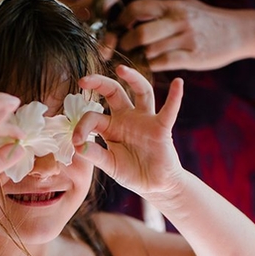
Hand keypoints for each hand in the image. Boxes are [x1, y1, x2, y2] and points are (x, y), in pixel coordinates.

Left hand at [72, 65, 183, 196]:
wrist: (154, 185)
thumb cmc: (131, 172)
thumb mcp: (110, 164)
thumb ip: (95, 155)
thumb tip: (78, 146)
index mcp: (111, 126)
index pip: (93, 117)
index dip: (82, 127)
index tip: (76, 141)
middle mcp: (127, 118)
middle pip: (113, 92)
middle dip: (99, 82)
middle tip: (83, 79)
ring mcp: (145, 120)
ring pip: (141, 91)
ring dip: (133, 78)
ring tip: (121, 69)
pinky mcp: (161, 128)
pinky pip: (169, 110)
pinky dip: (175, 97)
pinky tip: (178, 83)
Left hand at [115, 0, 249, 70]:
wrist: (238, 31)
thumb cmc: (207, 20)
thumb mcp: (186, 7)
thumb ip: (162, 11)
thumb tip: (134, 14)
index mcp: (173, 6)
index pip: (138, 8)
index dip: (122, 20)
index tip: (118, 29)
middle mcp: (178, 21)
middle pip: (140, 33)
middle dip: (125, 44)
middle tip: (121, 50)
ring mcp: (186, 39)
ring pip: (150, 50)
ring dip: (137, 58)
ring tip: (132, 60)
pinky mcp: (193, 57)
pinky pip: (164, 63)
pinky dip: (151, 67)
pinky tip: (148, 68)